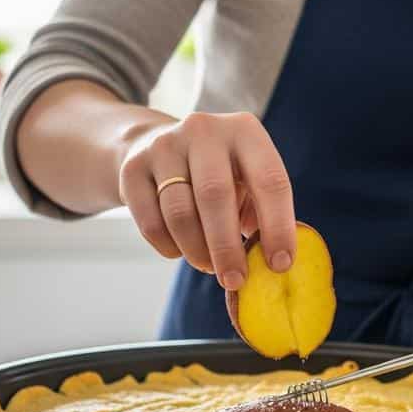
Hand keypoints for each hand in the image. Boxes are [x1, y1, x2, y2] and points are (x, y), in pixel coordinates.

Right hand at [118, 111, 295, 289]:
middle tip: (235, 281)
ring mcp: (164, 146)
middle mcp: (203, 130)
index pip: (269, 180)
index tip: (280, 264)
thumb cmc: (219, 173)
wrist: (156, 145)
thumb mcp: (248, 180)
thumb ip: (262, 213)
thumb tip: (273, 263)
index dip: (277, 226)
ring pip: (180, 213)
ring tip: (208, 266)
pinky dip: (170, 247)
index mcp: (245, 131)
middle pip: (216, 196)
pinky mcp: (133, 169)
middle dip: (227, 247)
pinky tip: (181, 250)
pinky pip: (151, 223)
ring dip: (197, 251)